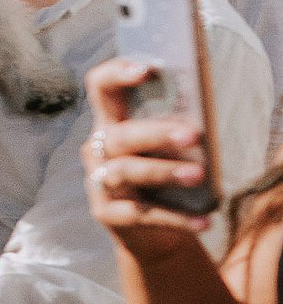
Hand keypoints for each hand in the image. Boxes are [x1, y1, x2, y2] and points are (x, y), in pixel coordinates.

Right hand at [82, 57, 213, 250]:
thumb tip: (205, 119)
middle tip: (193, 136)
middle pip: (119, 135)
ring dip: (163, 172)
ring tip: (198, 175)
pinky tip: (203, 220)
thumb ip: (177, 129)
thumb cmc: (167, 179)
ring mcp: (99, 183)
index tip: (146, 70)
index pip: (101, 88)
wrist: (154, 234)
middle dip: (155, 134)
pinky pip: (141, 214)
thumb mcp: (170, 150)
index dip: (116, 74)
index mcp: (113, 123)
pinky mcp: (107, 214)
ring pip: (125, 172)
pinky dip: (174, 217)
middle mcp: (98, 149)